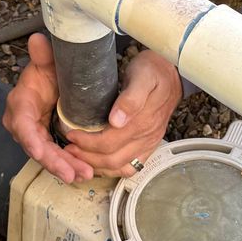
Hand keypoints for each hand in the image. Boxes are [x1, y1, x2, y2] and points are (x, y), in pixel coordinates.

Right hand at [1, 33, 94, 183]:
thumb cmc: (47, 72)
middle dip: (54, 161)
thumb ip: (43, 55)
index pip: (22, 125)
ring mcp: (34, 136)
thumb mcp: (46, 63)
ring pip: (47, 156)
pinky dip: (69, 165)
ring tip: (83, 175)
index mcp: (20, 104)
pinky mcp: (46, 142)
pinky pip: (56, 156)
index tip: (40, 152)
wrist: (53, 80)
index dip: (31, 140)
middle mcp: (23, 124)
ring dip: (65, 167)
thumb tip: (37, 40)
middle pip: (36, 147)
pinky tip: (83, 172)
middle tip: (73, 173)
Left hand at [64, 49, 182, 177]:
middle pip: (112, 159)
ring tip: (78, 157)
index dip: (87, 143)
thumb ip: (131, 99)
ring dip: (97, 166)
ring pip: (120, 167)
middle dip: (87, 157)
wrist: (172, 72)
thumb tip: (116, 121)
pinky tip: (98, 163)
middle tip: (68, 148)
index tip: (71, 134)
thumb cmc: (152, 71)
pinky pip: (131, 167)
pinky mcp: (149, 146)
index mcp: (143, 122)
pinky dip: (112, 169)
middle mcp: (147, 137)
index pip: (109, 142)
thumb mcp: (142, 76)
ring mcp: (149, 143)